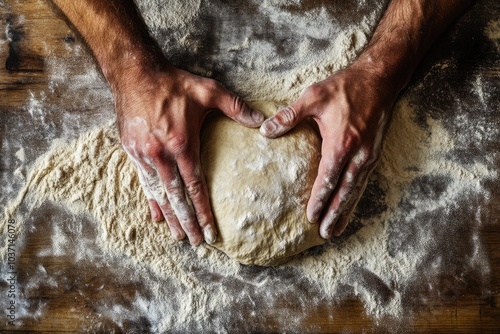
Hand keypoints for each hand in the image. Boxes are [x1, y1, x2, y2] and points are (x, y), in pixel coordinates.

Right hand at [115, 64, 263, 244]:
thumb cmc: (173, 83)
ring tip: (177, 236)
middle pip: (178, 198)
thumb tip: (260, 122)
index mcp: (182, 144)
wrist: (135, 74)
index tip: (211, 232)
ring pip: (160, 194)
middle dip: (188, 222)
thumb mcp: (208, 90)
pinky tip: (156, 216)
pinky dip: (151, 201)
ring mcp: (144, 156)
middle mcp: (162, 155)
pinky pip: (143, 183)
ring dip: (170, 217)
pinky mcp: (132, 152)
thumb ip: (235, 106)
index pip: (196, 187)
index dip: (204, 211)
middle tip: (196, 243)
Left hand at [260, 64, 396, 237]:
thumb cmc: (345, 87)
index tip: (311, 217)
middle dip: (335, 214)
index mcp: (341, 143)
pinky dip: (354, 197)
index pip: (328, 179)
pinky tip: (347, 205)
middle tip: (326, 234)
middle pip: (345, 192)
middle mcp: (358, 154)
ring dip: (346, 210)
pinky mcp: (373, 153)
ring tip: (336, 229)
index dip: (319, 199)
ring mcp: (368, 155)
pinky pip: (362, 181)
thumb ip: (289, 116)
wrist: (379, 79)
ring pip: (356, 190)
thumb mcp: (313, 96)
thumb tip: (264, 130)